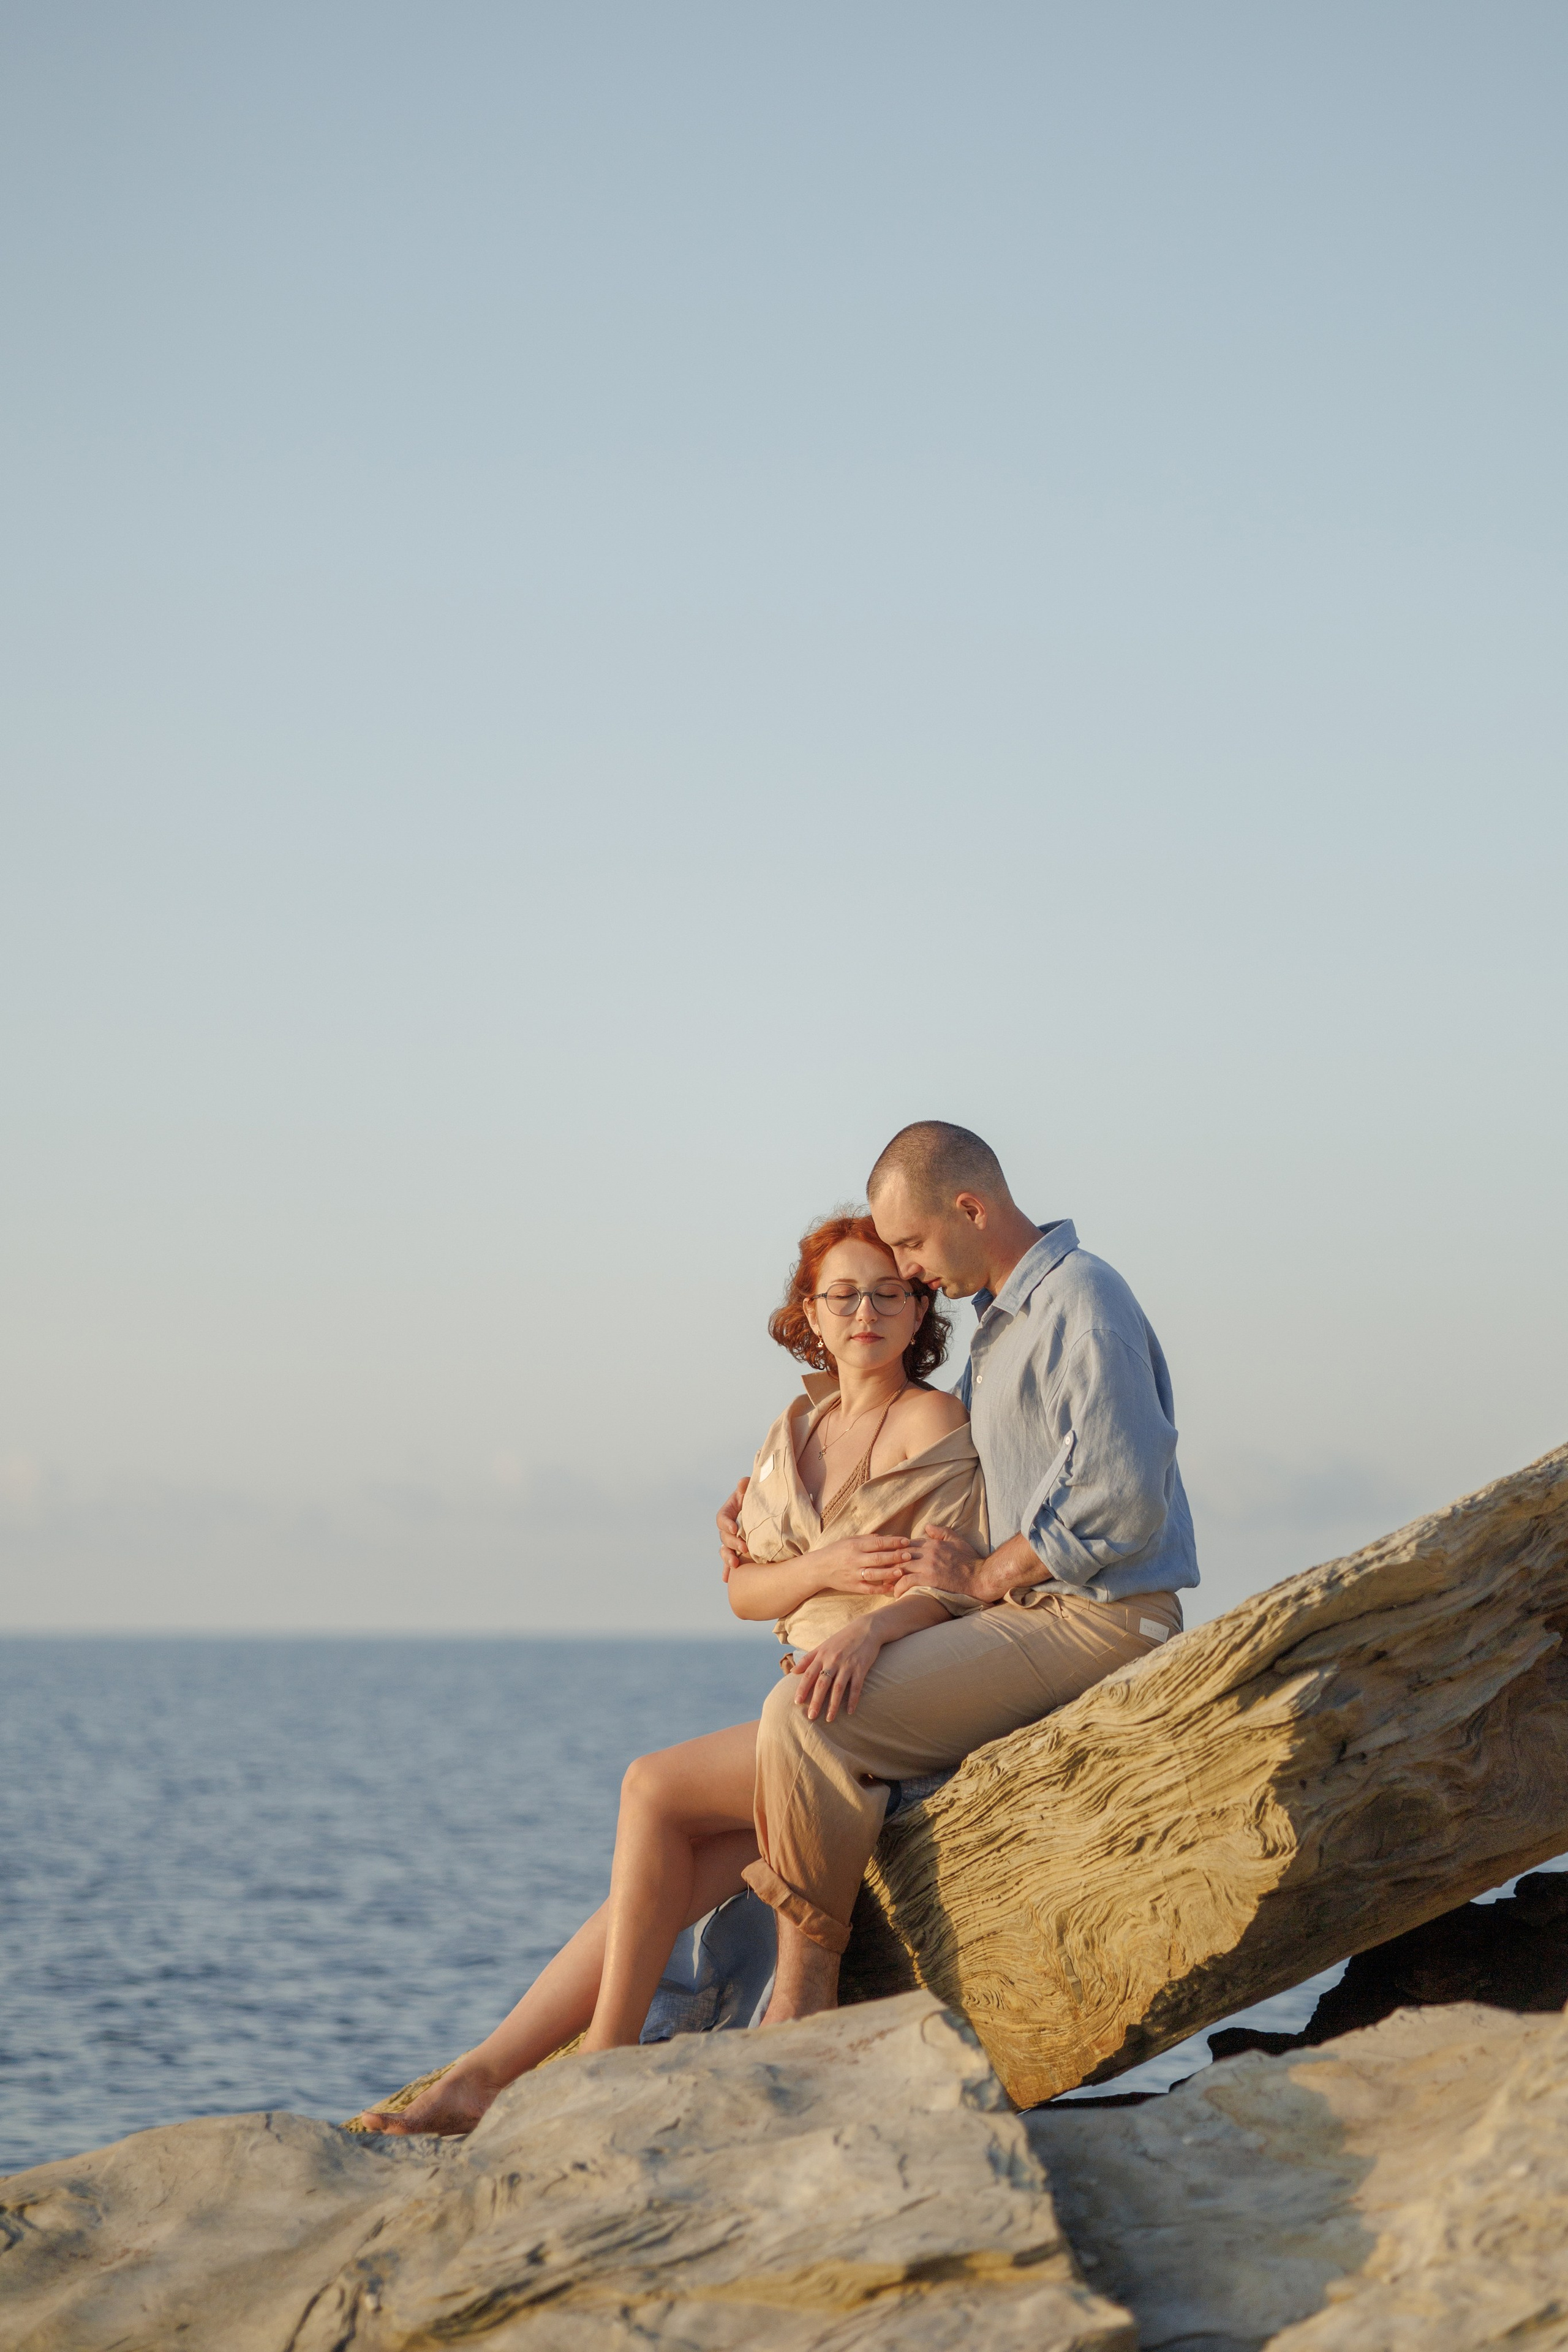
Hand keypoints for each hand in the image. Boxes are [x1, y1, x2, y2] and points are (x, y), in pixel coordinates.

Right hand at [717, 1478, 750, 1581]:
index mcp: (729, 1511)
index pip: (722, 1518)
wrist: (769, 1509)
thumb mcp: (754, 1490)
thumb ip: (747, 1487)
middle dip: (732, 1543)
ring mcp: (732, 1540)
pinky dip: (727, 1570)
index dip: (726, 1524)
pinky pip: (730, 1561)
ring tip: (735, 1565)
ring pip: (725, 1551)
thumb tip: (742, 1482)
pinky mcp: (739, 1551)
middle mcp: (728, 1527)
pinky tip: (727, 1579)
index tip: (735, 1528)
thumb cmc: (760, 1497)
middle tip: (744, 1547)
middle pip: (724, 1537)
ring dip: (727, 1558)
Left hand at [790, 1615, 886, 1722]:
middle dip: (816, 1701)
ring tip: (829, 1719)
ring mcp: (848, 1664)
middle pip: (822, 1684)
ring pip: (838, 1688)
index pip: (809, 1674)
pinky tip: (850, 1711)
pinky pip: (856, 1687)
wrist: (866, 1628)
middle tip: (811, 1717)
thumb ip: (807, 1659)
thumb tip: (792, 1671)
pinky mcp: (861, 1668)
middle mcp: (833, 1660)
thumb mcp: (823, 1645)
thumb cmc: (842, 1638)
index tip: (797, 1702)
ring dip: (833, 1705)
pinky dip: (853, 1700)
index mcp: (822, 1655)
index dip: (802, 1688)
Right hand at [808, 1533, 915, 1593]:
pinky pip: (868, 1589)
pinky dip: (880, 1589)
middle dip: (895, 1556)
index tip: (906, 1541)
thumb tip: (885, 1537)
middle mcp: (854, 1559)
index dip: (893, 1542)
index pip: (877, 1543)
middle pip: (878, 1558)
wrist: (818, 1568)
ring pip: (874, 1574)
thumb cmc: (835, 1551)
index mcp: (854, 1546)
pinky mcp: (853, 1586)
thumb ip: (866, 1538)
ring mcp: (853, 1574)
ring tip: (902, 1571)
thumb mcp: (849, 1540)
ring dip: (889, 1573)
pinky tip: (891, 1587)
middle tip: (909, 1555)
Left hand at [895, 1528, 1041, 1604]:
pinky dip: (898, 1587)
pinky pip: (906, 1581)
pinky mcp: (928, 1579)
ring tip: (885, 1585)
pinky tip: (896, 1593)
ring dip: (891, 1577)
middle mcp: (927, 1552)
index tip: (889, 1560)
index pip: (906, 1545)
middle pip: (900, 1556)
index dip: (896, 1553)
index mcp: (932, 1543)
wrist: (981, 1578)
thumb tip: (927, 1526)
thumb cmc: (970, 1561)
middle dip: (889, 1564)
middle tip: (880, 1573)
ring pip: (900, 1567)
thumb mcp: (957, 1541)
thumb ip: (942, 1532)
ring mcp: (927, 1565)